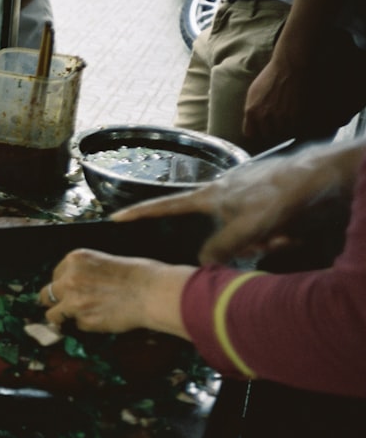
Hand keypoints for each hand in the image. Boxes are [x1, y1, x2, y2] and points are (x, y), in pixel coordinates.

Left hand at [39, 249, 192, 336]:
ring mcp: (74, 302)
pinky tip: (100, 320)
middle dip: (53, 301)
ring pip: (53, 315)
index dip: (63, 284)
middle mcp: (69, 279)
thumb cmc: (138, 273)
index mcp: (74, 259)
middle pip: (47, 294)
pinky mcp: (84, 321)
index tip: (69, 290)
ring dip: (62, 318)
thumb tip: (75, 286)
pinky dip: (86, 325)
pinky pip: (77, 326)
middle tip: (61, 307)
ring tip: (70, 320)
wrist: (152, 292)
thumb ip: (84, 271)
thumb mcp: (105, 260)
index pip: (56, 275)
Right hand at [112, 141, 362, 263]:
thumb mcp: (247, 224)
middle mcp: (223, 194)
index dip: (139, 213)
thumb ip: (222, 245)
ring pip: (240, 232)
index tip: (115, 219)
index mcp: (209, 196)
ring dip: (261, 240)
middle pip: (213, 229)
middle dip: (234, 243)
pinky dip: (274, 234)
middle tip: (259, 243)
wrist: (321, 174)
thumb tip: (202, 263)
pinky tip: (291, 232)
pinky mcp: (263, 201)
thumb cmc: (280, 193)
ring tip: (283, 236)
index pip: (164, 205)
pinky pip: (260, 228)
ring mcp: (243, 196)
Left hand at [242, 58, 303, 142]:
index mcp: (251, 111)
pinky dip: (293, 123)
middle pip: (266, 135)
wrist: (288, 67)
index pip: (249, 133)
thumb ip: (251, 110)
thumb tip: (251, 124)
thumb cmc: (269, 78)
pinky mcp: (294, 114)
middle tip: (275, 122)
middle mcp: (264, 116)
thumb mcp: (252, 93)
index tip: (259, 128)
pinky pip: (293, 127)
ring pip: (280, 132)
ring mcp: (279, 116)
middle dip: (270, 130)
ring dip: (283, 127)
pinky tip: (293, 114)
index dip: (255, 131)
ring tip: (284, 117)